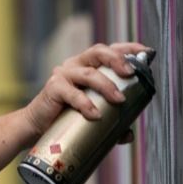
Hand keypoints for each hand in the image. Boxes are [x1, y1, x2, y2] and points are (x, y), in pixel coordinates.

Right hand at [24, 42, 151, 136]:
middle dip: (117, 60)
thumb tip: (128, 135)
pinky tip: (95, 115)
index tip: (146, 52)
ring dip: (106, 85)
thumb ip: (112, 122)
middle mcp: (75, 65)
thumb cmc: (65, 115)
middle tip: (130, 74)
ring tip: (119, 100)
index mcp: (87, 65)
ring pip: (88, 73)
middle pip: (98, 52)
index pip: (109, 50)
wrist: (36, 127)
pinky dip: (85, 104)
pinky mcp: (53, 88)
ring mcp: (63, 75)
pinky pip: (72, 93)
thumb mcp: (93, 115)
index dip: (128, 48)